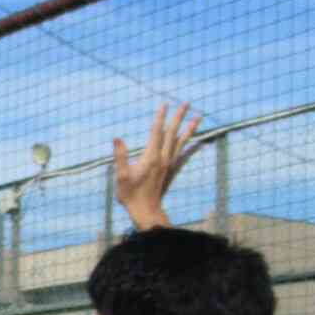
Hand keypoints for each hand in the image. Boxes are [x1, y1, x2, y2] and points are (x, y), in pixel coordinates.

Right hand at [112, 103, 200, 229]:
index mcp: (151, 157)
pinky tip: (196, 141)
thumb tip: (117, 138)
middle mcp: (162, 158)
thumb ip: (120, 156)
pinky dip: (190, 145)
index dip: (160, 117)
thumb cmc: (131, 195)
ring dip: (189, 128)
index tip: (164, 104)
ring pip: (181, 141)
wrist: (145, 211)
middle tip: (186, 103)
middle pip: (172, 133)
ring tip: (198, 117)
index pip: (156, 132)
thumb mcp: (121, 176)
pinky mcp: (170, 170)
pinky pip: (183, 154)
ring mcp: (168, 164)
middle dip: (179, 117)